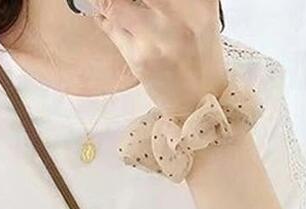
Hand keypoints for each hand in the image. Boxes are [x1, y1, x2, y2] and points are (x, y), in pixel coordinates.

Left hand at [92, 0, 227, 115]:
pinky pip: (111, 29)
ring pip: (115, 5)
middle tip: (113, 1)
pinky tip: (107, 18)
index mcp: (200, 1)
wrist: (198, 101)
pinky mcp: (139, 57)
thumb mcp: (197, 16)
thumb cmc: (196, 57)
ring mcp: (158, 37)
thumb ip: (172, 0)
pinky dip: (105, 19)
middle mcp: (181, 15)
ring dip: (106, 3)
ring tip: (106, 5)